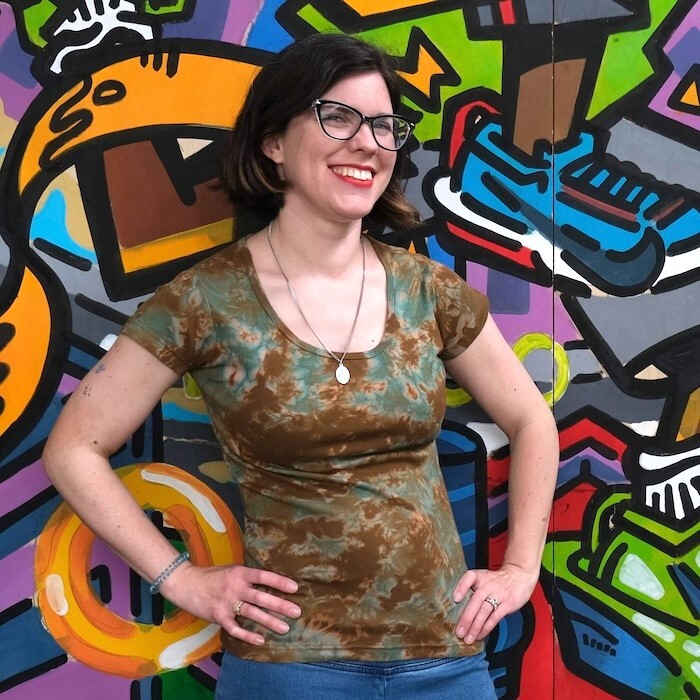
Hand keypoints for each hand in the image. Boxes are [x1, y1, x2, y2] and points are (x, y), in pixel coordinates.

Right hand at [161, 563, 300, 645]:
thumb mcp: (231, 569)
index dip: (279, 582)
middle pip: (261, 597)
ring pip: (252, 613)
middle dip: (280, 605)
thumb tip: (270, 581)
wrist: (187, 584)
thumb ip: (248, 576)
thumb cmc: (212, 576)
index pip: (263, 576)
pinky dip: (248, 635)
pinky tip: (261, 640)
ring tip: (285, 627)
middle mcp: (235, 587)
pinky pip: (236, 629)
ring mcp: (227, 603)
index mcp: (239, 573)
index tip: (295, 588)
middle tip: (297, 611)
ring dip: (269, 621)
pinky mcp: (219, 617)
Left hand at [452, 563, 537, 643]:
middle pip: (475, 601)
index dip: (461, 587)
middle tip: (459, 632)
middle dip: (466, 618)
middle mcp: (488, 585)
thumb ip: (471, 588)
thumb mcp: (483, 578)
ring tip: (468, 639)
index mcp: (479, 576)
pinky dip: (486, 628)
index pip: (469, 577)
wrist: (519, 576)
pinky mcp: (507, 604)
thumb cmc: (496, 581)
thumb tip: (455, 607)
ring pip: (484, 612)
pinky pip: (495, 618)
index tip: (455, 598)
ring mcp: (498, 595)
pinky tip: (480, 635)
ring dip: (475, 627)